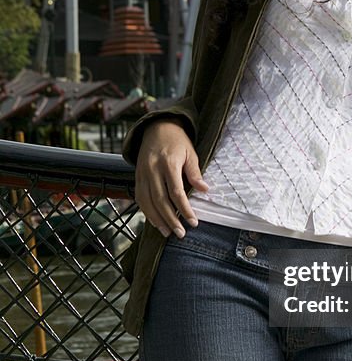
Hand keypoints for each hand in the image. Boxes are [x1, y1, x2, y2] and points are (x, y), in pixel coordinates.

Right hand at [134, 120, 208, 237]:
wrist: (156, 127)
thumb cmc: (177, 141)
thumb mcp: (191, 153)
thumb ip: (195, 173)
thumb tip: (205, 190)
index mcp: (168, 163)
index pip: (176, 192)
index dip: (184, 209)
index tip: (193, 222)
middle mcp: (152, 169)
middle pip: (160, 200)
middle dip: (170, 219)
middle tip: (180, 233)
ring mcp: (142, 174)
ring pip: (147, 202)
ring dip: (157, 219)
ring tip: (168, 232)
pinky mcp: (137, 177)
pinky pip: (140, 198)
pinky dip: (147, 212)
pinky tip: (156, 222)